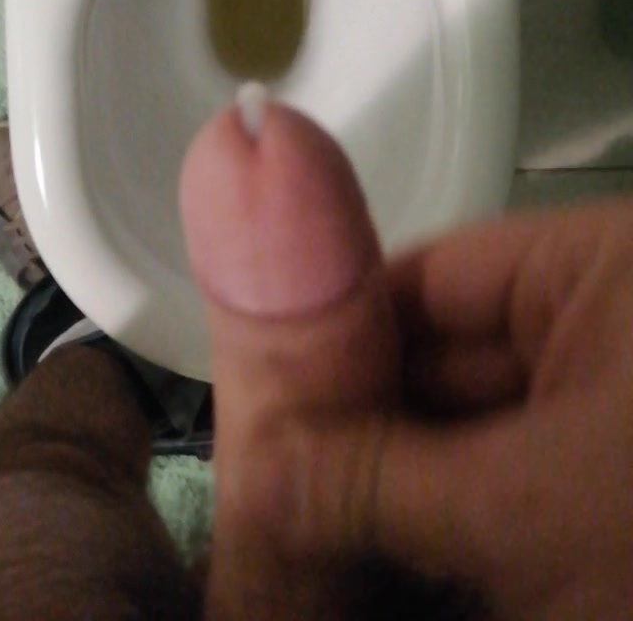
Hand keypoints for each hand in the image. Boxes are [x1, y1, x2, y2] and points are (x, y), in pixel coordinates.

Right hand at [180, 98, 632, 619]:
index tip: (259, 409)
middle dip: (359, 439)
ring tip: (306, 545)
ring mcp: (612, 424)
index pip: (427, 278)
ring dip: (397, 503)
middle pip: (441, 369)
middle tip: (269, 502)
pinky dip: (455, 542)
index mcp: (600, 274)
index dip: (332, 337)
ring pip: (471, 448)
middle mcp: (607, 335)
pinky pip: (510, 502)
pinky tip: (387, 577)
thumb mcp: (531, 506)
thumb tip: (254, 469)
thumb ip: (379, 477)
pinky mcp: (610, 498)